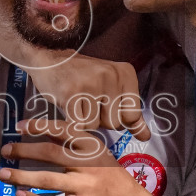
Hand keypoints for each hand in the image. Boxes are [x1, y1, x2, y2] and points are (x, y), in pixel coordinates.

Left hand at [0, 119, 162, 195]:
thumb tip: (43, 132)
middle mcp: (90, 163)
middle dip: (24, 150)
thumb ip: (73, 145)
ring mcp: (86, 185)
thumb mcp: (98, 154)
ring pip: (47, 179)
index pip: (63, 130)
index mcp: (93, 146)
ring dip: (21, 176)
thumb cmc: (111, 178)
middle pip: (50, 152)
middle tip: (5, 150)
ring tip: (3, 174)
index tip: (19, 126)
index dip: (39, 126)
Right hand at [27, 57, 149, 139]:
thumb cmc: (84, 76)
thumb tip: (146, 137)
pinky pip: (79, 124)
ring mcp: (91, 83)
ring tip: (78, 102)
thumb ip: (130, 114)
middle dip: (100, 120)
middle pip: (114, 123)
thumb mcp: (112, 88)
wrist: (50, 58)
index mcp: (126, 73)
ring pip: (95, 126)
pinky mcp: (71, 93)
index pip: (132, 115)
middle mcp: (111, 75)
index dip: (118, 118)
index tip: (106, 104)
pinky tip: (68, 104)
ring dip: (84, 121)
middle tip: (88, 102)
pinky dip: (72, 121)